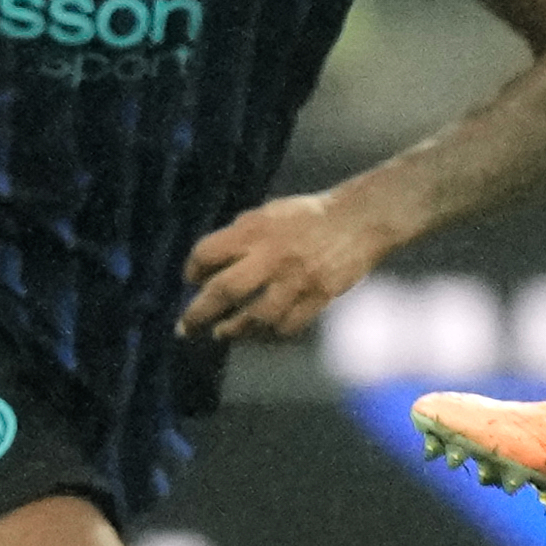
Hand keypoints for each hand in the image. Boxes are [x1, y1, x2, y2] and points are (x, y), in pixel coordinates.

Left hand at [177, 191, 395, 340]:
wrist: (361, 218)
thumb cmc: (310, 215)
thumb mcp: (270, 212)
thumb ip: (242, 234)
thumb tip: (213, 263)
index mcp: (256, 229)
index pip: (208, 252)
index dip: (193, 269)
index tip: (191, 280)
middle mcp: (272, 255)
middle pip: (224, 290)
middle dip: (198, 313)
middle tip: (185, 328)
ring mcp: (296, 280)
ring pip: (255, 317)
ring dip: (233, 330)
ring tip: (222, 334)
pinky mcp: (319, 296)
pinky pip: (287, 325)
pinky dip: (271, 332)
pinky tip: (263, 332)